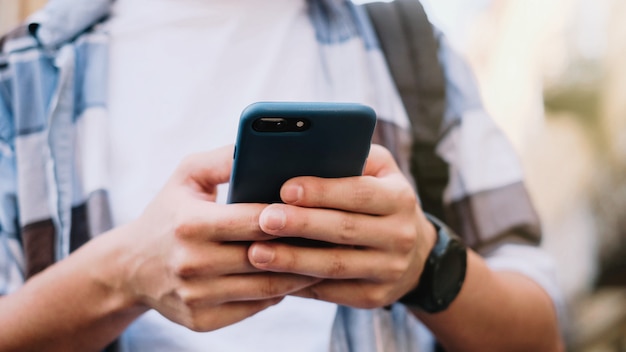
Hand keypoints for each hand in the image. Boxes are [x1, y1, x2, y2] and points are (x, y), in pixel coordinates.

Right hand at [114, 145, 319, 330]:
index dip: (291, 216)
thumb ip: (224, 158)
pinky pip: (255, 308)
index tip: (320, 208)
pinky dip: (279, 293)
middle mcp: (192, 264)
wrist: (130, 267)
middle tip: (335, 234)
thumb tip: (266, 143)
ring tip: (324, 256)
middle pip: (266, 256)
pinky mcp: (201, 320)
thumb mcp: (186, 176)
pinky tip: (294, 277)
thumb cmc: (168, 212)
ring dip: (300, 273)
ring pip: (267, 288)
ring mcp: (196, 297)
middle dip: (303, 245)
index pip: (256, 220)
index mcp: (190, 224)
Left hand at [247, 144, 436, 307]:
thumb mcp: (378, 172)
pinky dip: (299, 284)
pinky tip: (272, 276)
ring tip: (256, 253)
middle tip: (265, 220)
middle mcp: (401, 235)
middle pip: (345, 230)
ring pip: (335, 265)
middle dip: (301, 225)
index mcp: (400, 198)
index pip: (359, 193)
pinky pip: (332, 292)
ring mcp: (390, 270)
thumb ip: (351, 159)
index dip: (323, 191)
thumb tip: (301, 154)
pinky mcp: (375, 297)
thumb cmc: (380, 200)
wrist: (414, 254)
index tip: (286, 189)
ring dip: (293, 260)